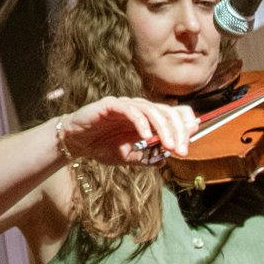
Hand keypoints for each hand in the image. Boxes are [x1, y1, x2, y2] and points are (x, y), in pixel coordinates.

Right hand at [54, 95, 194, 167]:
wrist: (75, 143)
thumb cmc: (101, 147)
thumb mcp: (129, 157)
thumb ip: (147, 157)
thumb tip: (166, 159)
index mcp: (147, 119)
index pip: (173, 115)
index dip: (185, 126)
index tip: (188, 146)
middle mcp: (139, 108)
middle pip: (167, 112)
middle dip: (178, 131)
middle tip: (181, 150)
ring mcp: (126, 104)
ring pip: (152, 110)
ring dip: (164, 128)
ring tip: (168, 146)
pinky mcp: (111, 104)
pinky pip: (131, 110)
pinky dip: (141, 123)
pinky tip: (146, 137)